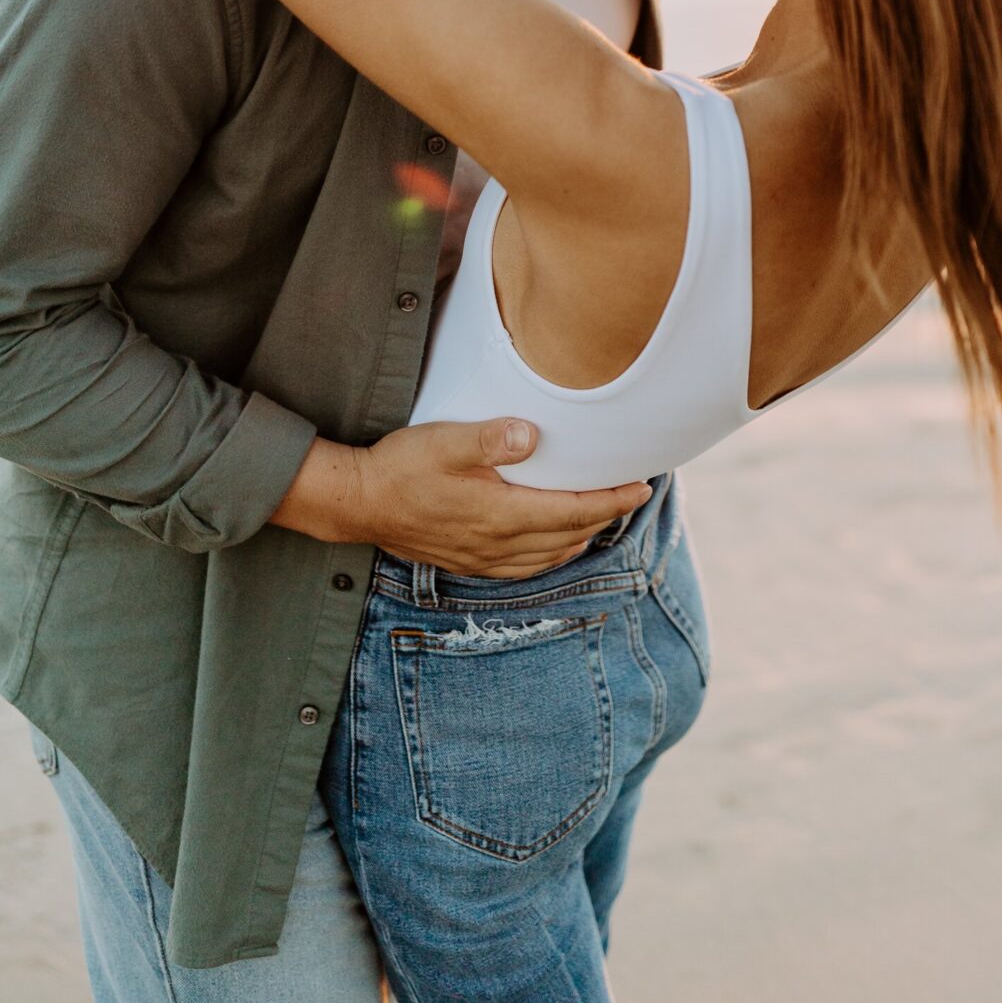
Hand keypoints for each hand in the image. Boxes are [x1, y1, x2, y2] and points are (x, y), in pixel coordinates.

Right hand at [271, 418, 652, 576]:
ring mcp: (483, 558)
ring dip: (581, 536)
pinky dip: (552, 555)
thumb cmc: (402, 467)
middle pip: (569, 535)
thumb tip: (532, 435)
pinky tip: (556, 545)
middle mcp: (498, 544)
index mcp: (501, 514)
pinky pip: (525, 567)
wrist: (358, 503)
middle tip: (633, 494)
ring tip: (603, 516)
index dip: (611, 500)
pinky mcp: (469, 561)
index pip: (572, 511)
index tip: (642, 486)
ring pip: (550, 556)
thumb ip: (489, 437)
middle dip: (605, 516)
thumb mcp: (444, 440)